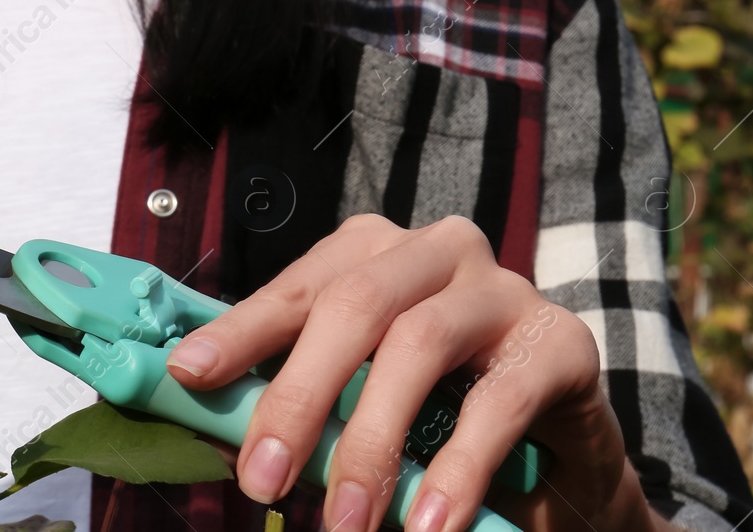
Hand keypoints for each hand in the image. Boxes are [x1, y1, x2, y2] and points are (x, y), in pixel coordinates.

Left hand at [164, 214, 666, 531]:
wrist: (561, 449)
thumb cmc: (438, 411)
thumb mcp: (359, 396)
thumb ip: (299, 397)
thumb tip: (213, 428)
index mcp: (374, 251)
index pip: (296, 287)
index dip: (240, 332)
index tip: (191, 377)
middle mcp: (436, 250)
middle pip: (353, 306)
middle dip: (298, 396)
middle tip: (261, 482)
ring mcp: (503, 288)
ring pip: (417, 344)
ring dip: (370, 443)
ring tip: (344, 523)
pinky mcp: (561, 342)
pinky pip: (498, 403)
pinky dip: (454, 472)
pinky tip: (425, 526)